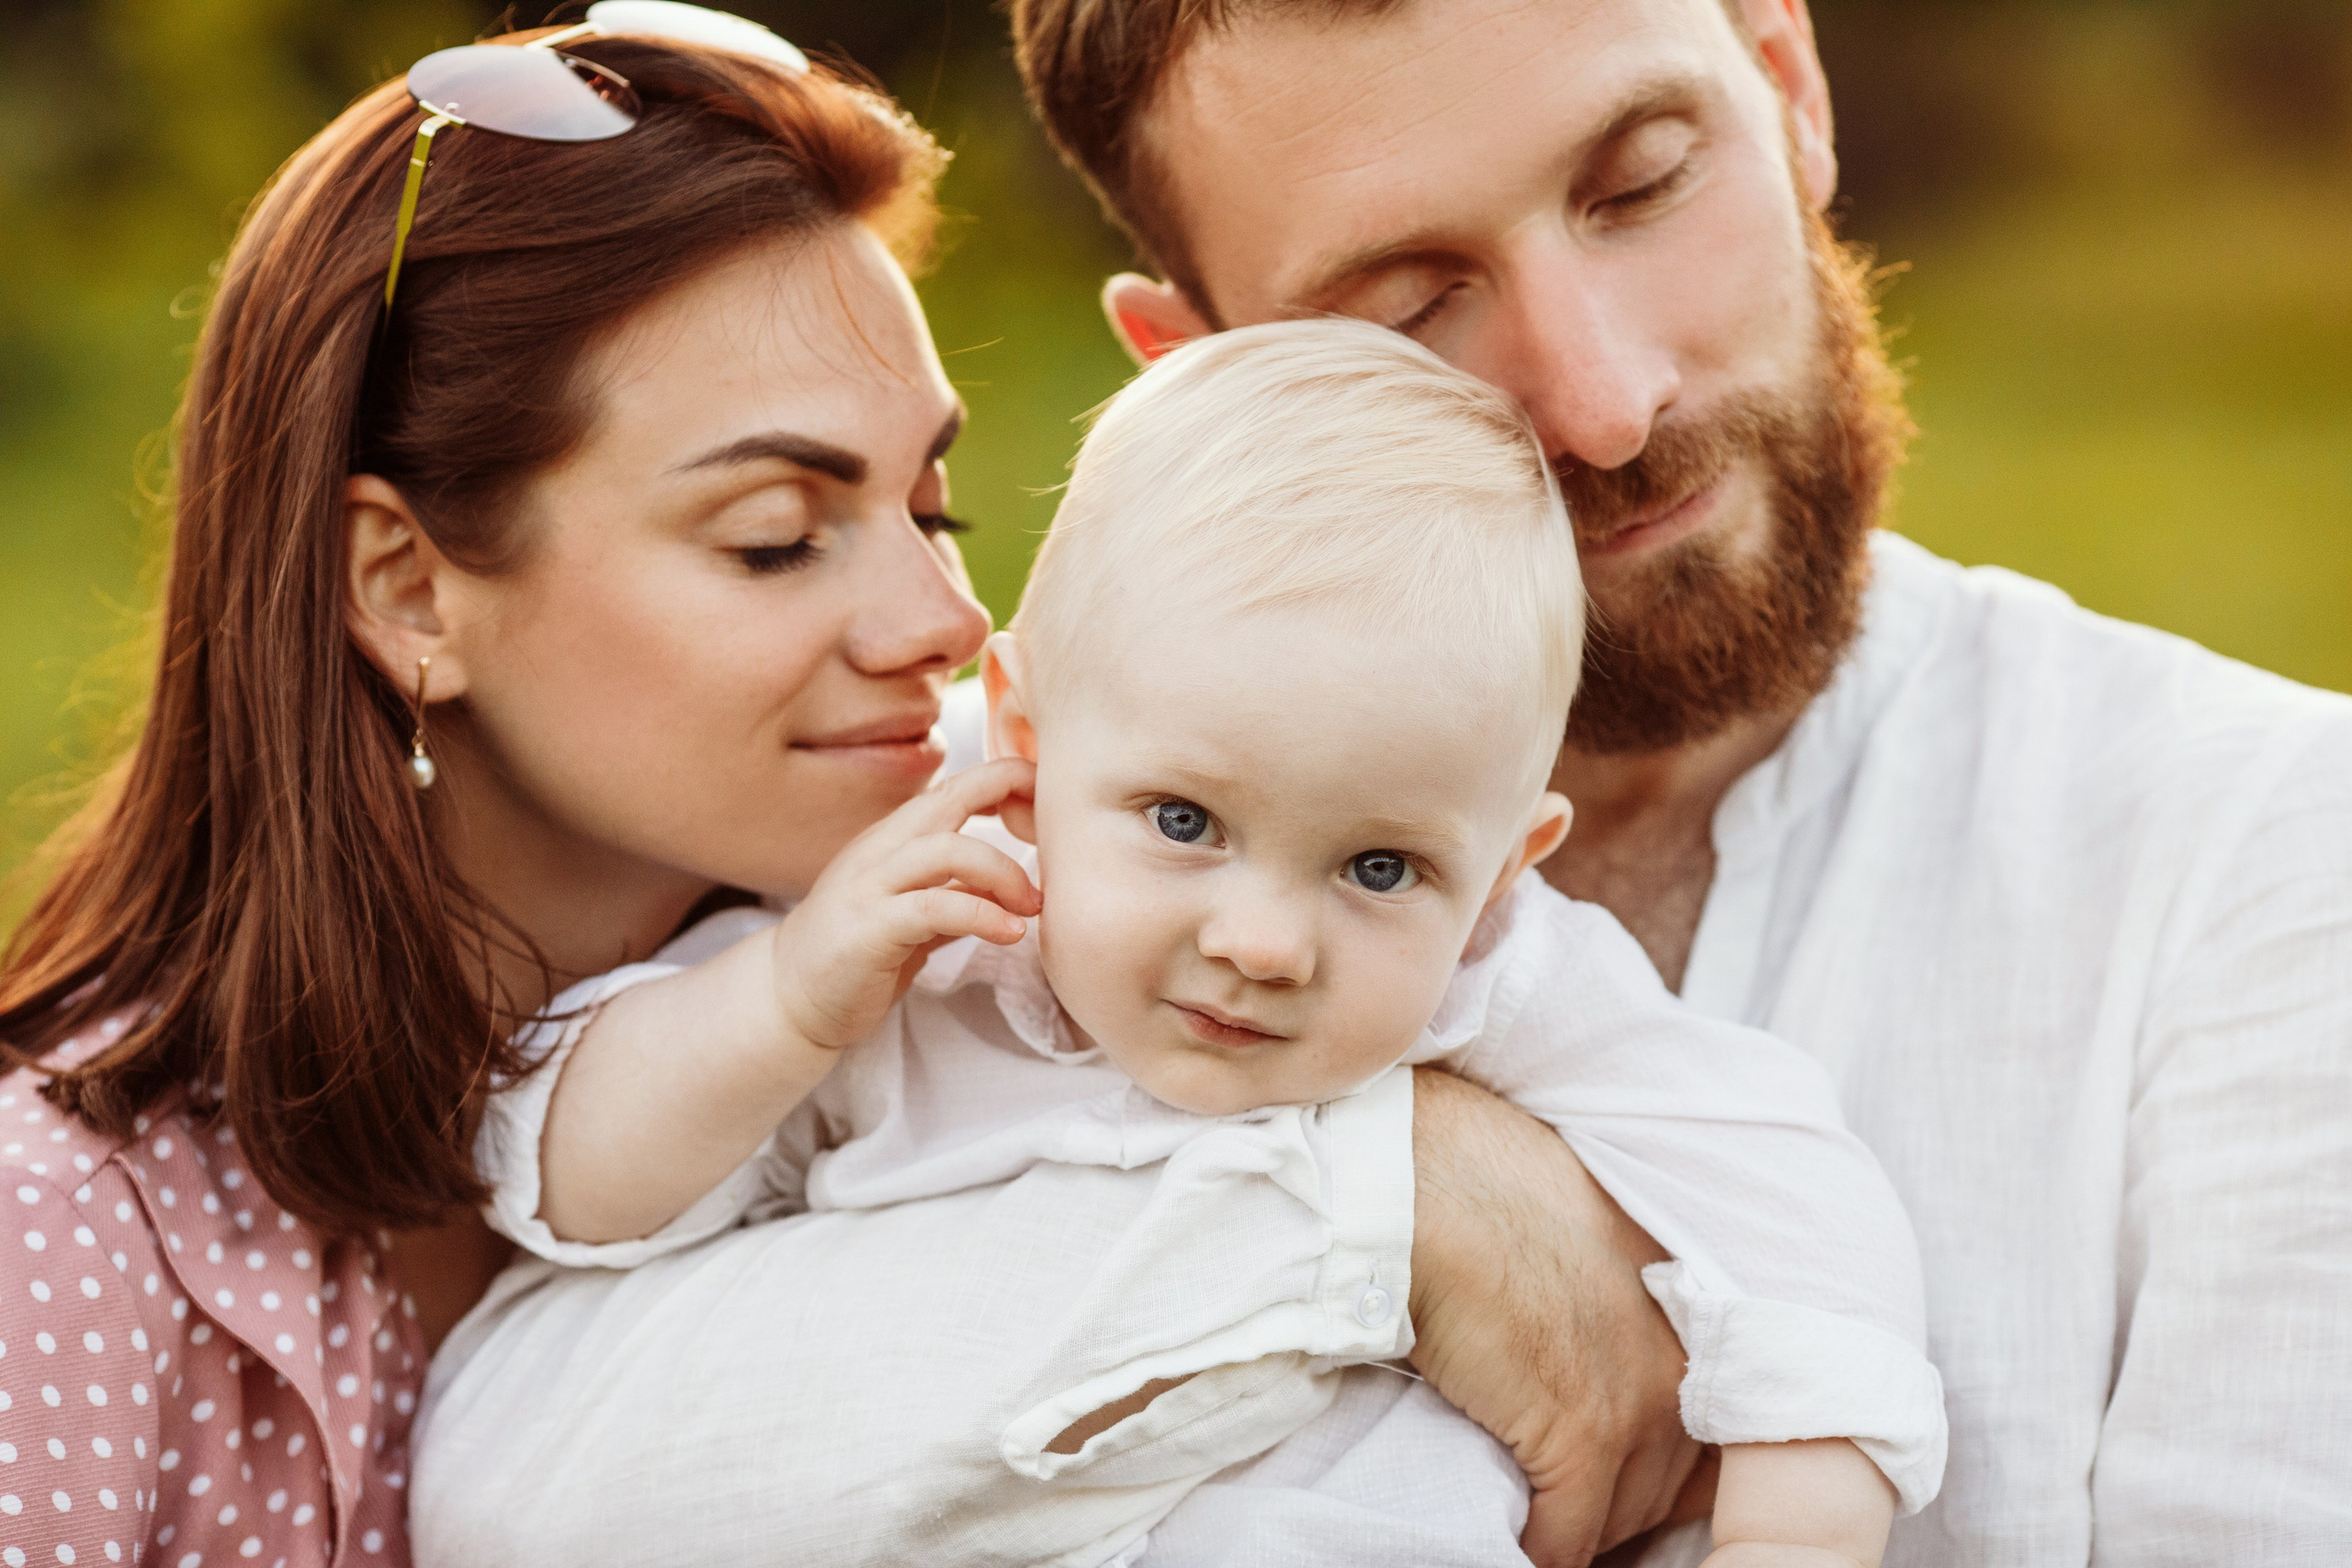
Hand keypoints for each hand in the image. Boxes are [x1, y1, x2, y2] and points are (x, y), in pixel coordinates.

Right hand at [770, 757, 1040, 1049]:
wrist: (790, 997)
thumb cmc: (860, 953)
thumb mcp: (919, 913)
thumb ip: (961, 892)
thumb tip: (1021, 885)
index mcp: (897, 837)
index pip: (958, 786)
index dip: (1008, 779)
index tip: (1048, 806)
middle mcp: (883, 848)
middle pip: (955, 794)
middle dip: (1012, 792)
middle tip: (1058, 830)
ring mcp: (871, 885)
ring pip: (948, 849)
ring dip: (1004, 872)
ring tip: (1033, 905)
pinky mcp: (869, 929)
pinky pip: (935, 908)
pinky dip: (982, 916)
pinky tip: (1011, 933)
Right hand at [1406, 1067, 1704, 1567]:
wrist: (1423, 1184)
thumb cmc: (1474, 1187)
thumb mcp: (1576, 1232)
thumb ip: (1605, 1294)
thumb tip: (1581, 1344)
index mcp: (1690, 1299)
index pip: (1706, 1425)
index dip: (1653, 1457)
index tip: (1609, 1469)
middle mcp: (1683, 1355)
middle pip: (1664, 1481)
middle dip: (1612, 1498)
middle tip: (1559, 1497)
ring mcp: (1641, 1398)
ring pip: (1619, 1517)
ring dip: (1575, 1524)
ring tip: (1532, 1511)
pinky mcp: (1585, 1436)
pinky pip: (1566, 1539)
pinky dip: (1536, 1548)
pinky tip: (1509, 1536)